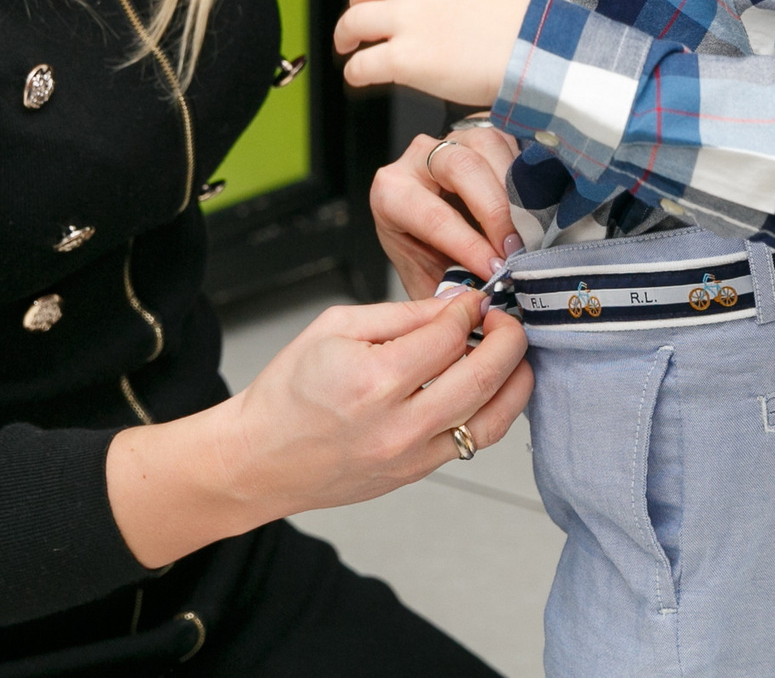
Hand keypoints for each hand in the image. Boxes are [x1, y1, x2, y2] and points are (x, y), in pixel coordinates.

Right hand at [105, 294, 531, 568]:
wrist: (259, 458)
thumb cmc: (287, 392)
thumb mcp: (334, 327)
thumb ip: (400, 315)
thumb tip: (453, 305)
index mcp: (373, 378)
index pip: (449, 336)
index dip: (470, 310)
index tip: (473, 300)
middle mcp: (398, 423)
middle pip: (483, 377)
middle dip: (508, 340)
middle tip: (506, 321)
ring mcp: (411, 455)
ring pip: (492, 418)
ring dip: (515, 381)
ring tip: (515, 355)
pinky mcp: (415, 474)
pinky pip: (473, 443)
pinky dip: (494, 412)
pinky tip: (493, 389)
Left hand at [330, 0, 534, 106]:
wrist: (532, 53)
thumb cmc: (516, 11)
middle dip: (355, 2)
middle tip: (357, 19)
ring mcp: (408, 20)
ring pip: (354, 22)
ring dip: (347, 38)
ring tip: (352, 48)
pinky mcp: (405, 59)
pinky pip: (363, 65)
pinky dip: (356, 72)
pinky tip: (361, 74)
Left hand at [374, 125, 522, 298]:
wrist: (433, 230)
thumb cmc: (428, 255)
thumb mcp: (428, 276)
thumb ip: (451, 288)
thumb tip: (481, 299)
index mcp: (391, 194)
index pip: (433, 215)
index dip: (468, 244)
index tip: (495, 270)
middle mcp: (416, 159)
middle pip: (460, 167)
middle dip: (495, 211)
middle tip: (516, 249)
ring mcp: (450, 140)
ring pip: (487, 146)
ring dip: (515, 190)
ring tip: (529, 230)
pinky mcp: (481, 136)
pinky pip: (509, 142)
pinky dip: (526, 175)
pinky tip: (535, 207)